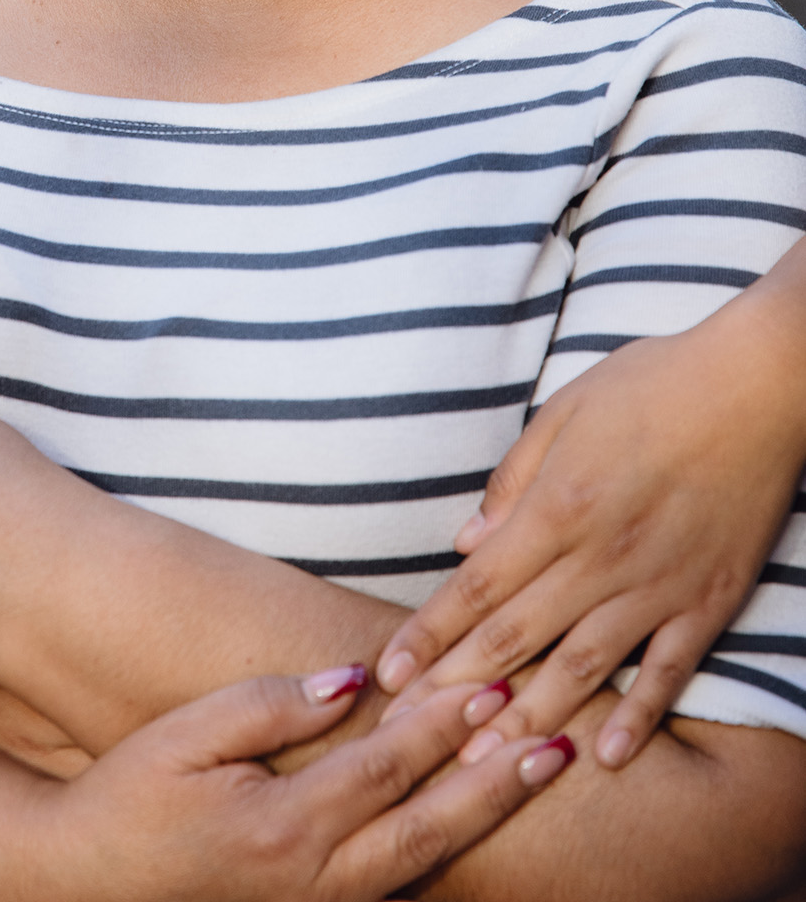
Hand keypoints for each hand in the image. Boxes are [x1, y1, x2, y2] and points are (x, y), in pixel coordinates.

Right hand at [11, 670, 572, 901]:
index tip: (491, 684)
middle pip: (426, 829)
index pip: (384, 768)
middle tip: (554, 741)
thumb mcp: (188, 733)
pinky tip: (476, 812)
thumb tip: (354, 679)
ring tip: (537, 769)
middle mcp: (312, 880)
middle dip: (496, 785)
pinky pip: (396, 882)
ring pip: (422, 863)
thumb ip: (272, 702)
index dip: (441, 726)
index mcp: (282, 828)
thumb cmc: (131, 794)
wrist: (88, 879)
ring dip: (483, 815)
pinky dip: (442, 844)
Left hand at [373, 314, 805, 768]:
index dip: (430, 633)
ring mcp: (657, 584)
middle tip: (414, 735)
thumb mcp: (566, 411)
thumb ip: (514, 480)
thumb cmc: (654, 383)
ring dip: (530, 717)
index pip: (478, 585)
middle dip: (459, 689)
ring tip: (485, 763)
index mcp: (559, 505)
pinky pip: (668, 670)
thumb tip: (468, 542)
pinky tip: (607, 756)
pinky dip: (639, 716)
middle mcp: (601, 555)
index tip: (389, 672)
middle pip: (516, 635)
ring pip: (582, 666)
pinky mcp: (708, 600)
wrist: (757, 385)